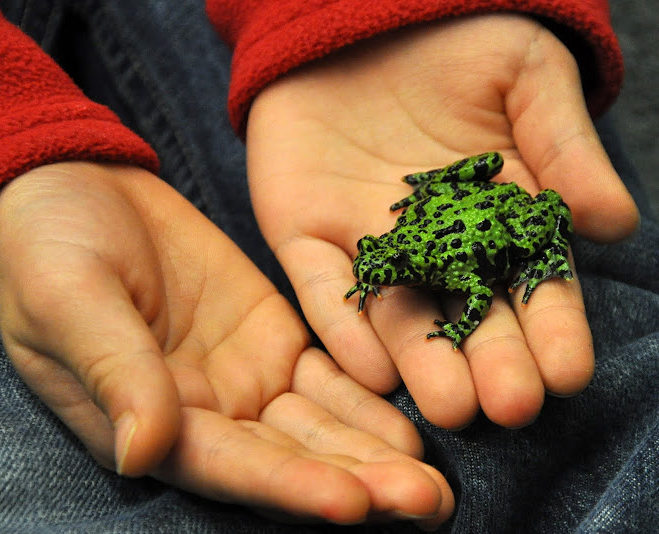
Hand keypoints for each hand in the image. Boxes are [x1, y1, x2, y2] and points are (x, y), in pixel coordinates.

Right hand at [0, 162, 452, 525]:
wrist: (73, 188)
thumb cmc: (46, 248)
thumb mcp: (69, 300)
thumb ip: (114, 371)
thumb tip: (143, 453)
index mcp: (146, 420)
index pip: (226, 467)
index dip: (287, 487)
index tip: (350, 503)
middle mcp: (203, 412)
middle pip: (286, 459)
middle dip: (354, 482)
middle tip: (426, 503)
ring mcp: (241, 374)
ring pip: (316, 424)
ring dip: (372, 451)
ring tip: (433, 479)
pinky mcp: (270, 333)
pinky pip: (325, 373)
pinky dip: (366, 396)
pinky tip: (410, 417)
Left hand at [245, 14, 638, 428]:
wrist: (361, 17)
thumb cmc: (453, 42)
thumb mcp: (525, 77)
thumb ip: (565, 146)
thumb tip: (612, 222)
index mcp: (493, 219)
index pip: (529, 284)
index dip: (550, 327)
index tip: (567, 370)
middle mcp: (432, 248)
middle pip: (466, 316)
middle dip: (491, 362)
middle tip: (511, 407)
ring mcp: (368, 245)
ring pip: (398, 316)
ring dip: (422, 364)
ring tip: (451, 406)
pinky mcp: (305, 236)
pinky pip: (324, 287)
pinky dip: (344, 326)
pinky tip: (369, 366)